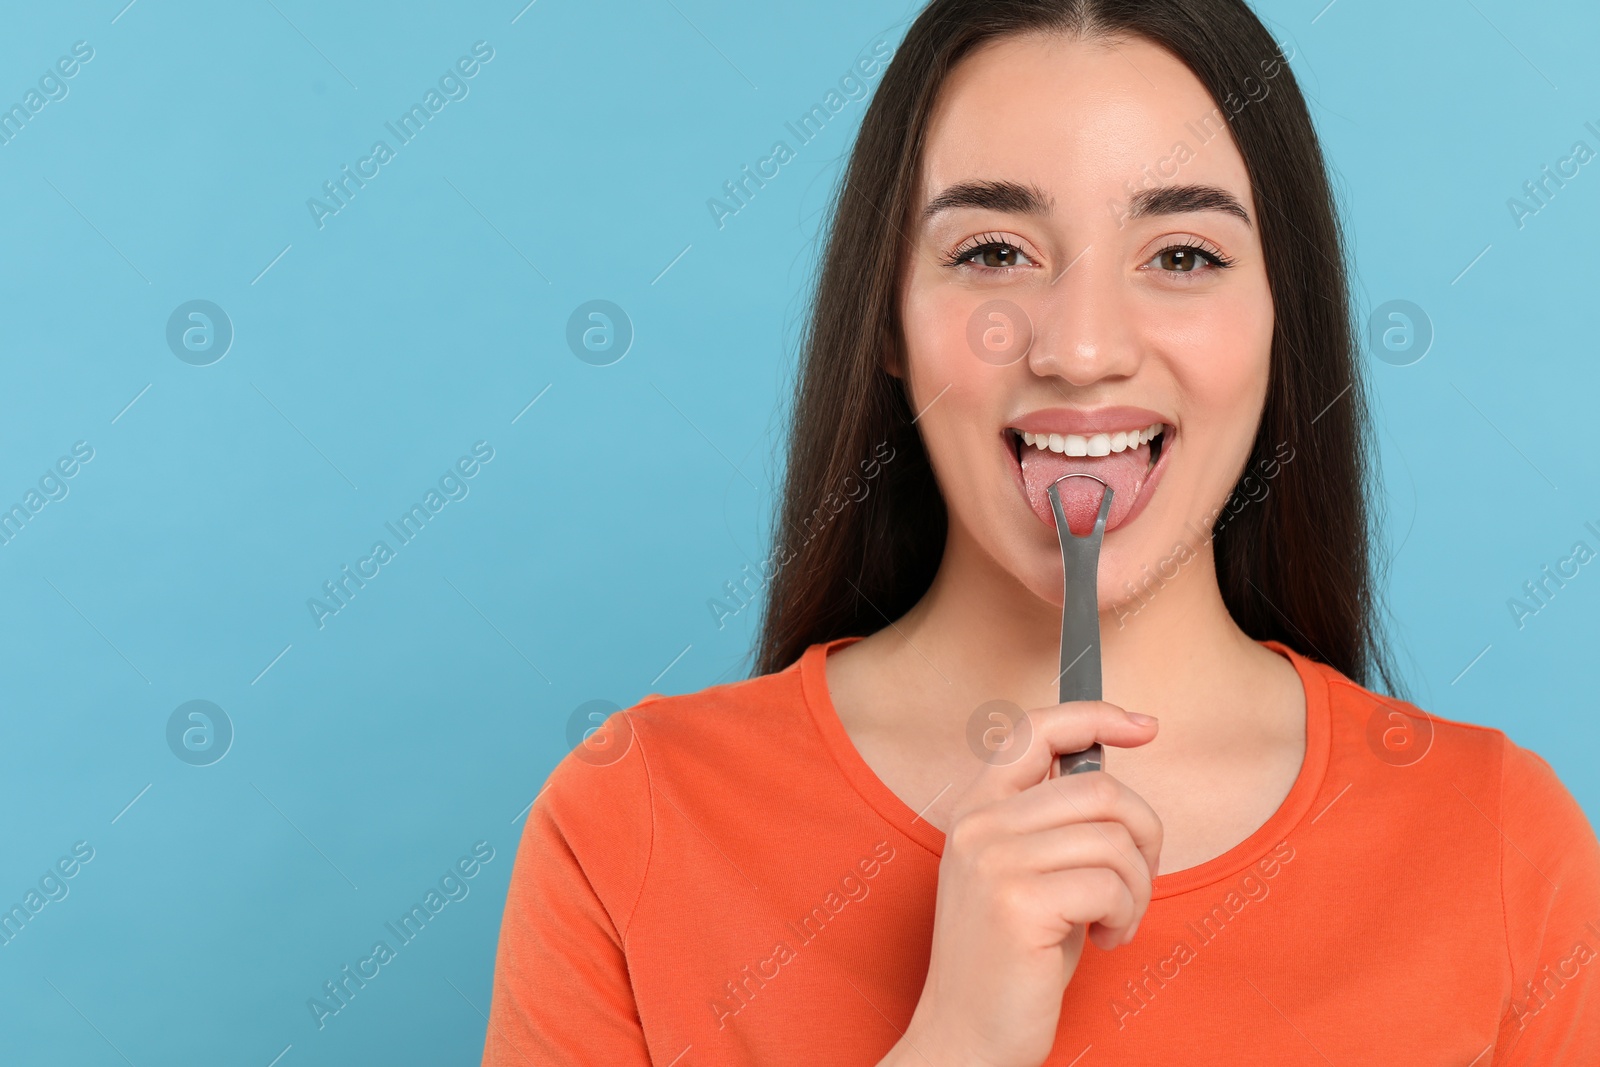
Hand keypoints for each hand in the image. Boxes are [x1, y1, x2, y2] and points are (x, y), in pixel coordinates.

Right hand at [883, 702, 1162, 1066]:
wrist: (966, 1037)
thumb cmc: (1011, 962)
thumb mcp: (1025, 873)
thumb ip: (1052, 822)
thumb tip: (1108, 774)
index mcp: (976, 809)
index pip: (1034, 730)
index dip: (1094, 716)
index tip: (1143, 727)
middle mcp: (979, 825)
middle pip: (1099, 788)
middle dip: (1144, 834)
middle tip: (1139, 881)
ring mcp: (994, 861)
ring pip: (1114, 838)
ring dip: (1138, 886)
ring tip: (1117, 920)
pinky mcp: (1017, 902)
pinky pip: (1111, 884)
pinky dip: (1127, 915)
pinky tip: (1106, 940)